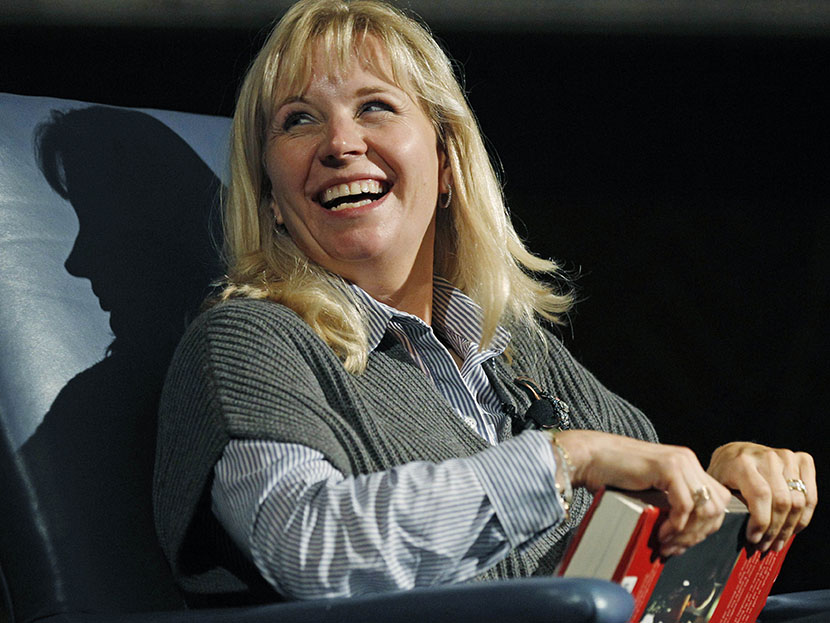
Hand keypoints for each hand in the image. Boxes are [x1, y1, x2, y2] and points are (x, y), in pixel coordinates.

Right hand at [556, 430, 730, 556]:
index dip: (705, 527)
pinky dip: (676, 525)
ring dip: (688, 533)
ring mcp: (680, 462)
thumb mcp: (650, 489)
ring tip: (667, 542)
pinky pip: (686, 505)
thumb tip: (686, 537)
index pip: (717, 501)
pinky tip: (661, 531)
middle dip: (699, 534)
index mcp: (687, 464)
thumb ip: (671, 503)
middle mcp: (688, 460)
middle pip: (718, 506)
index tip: (682, 543)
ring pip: (706, 508)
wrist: (589, 457)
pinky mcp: (667, 467)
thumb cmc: (612, 473)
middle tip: (675, 547)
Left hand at [707, 442, 816, 551]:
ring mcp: (786, 458)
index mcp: (742, 462)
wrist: (736, 452)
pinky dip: (803, 517)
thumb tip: (730, 530)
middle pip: (782, 501)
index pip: (761, 494)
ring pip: (797, 502)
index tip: (753, 538)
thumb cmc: (725, 472)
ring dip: (789, 528)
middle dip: (774, 530)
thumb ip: (723, 503)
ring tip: (777, 542)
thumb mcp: (716, 485)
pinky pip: (810, 496)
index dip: (760, 522)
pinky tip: (792, 528)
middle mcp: (767, 457)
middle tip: (765, 546)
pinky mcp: (801, 460)